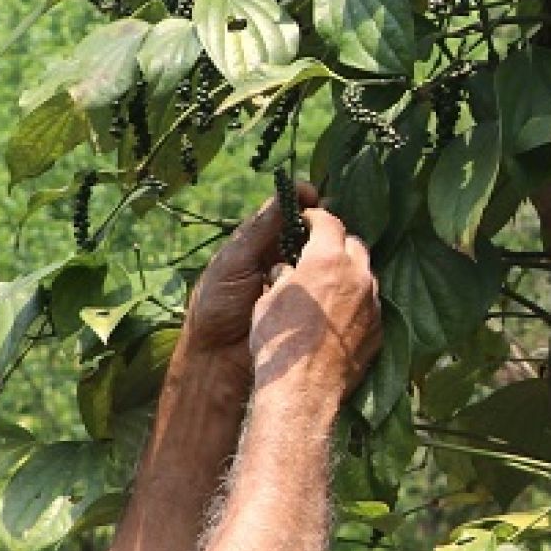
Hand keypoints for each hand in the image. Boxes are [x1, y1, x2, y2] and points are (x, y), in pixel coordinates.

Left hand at [184, 181, 321, 370]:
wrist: (219, 357)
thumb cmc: (217, 306)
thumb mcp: (234, 262)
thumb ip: (259, 231)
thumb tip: (286, 193)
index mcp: (256, 242)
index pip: (284, 210)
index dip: (300, 199)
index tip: (313, 196)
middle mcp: (276, 257)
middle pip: (306, 230)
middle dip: (317, 226)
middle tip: (324, 230)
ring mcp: (292, 281)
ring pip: (317, 257)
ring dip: (322, 254)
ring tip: (326, 256)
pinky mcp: (303, 305)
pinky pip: (321, 286)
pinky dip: (326, 281)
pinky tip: (332, 279)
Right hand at [249, 208, 381, 395]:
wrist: (302, 390)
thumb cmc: (278, 342)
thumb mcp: (267, 299)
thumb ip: (283, 276)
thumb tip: (286, 271)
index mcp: (327, 259)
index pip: (328, 221)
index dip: (315, 218)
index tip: (305, 222)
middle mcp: (357, 276)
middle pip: (354, 245)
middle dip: (336, 245)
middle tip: (317, 256)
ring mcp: (373, 304)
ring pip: (366, 276)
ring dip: (350, 275)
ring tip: (329, 288)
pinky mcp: (379, 330)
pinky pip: (371, 306)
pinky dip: (357, 304)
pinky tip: (339, 318)